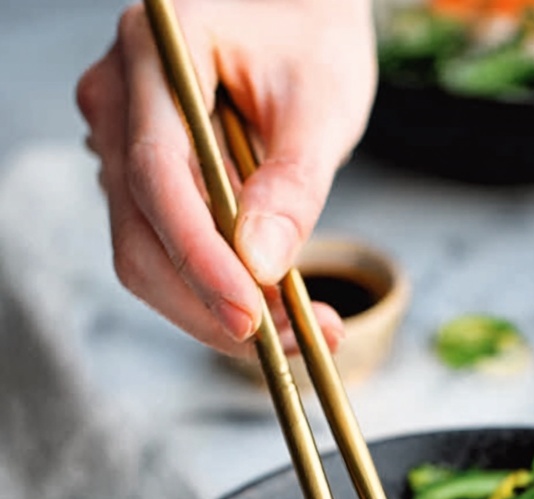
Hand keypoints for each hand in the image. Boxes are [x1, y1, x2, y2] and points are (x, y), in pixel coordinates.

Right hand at [77, 0, 376, 355]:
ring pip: (145, 256)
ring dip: (217, 309)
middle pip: (139, 234)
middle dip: (213, 304)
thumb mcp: (323, 104)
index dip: (201, 259)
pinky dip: (216, 292)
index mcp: (158, 52)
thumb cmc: (313, 42)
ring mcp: (119, 141)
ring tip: (301, 328)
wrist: (299, 21)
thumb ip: (293, 182)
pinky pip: (163, 252)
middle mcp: (118, 97)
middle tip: (296, 341)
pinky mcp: (139, 180)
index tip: (252, 318)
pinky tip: (275, 308)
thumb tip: (261, 262)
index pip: (158, 176)